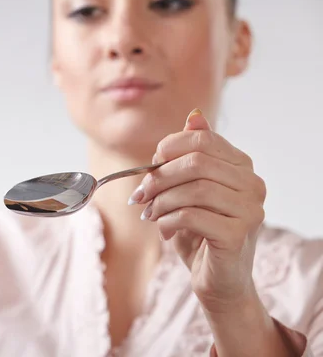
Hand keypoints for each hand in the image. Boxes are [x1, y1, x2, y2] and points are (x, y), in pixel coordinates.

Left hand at [128, 108, 266, 311]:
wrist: (217, 279)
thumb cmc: (200, 231)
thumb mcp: (189, 189)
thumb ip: (190, 155)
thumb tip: (194, 115)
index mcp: (241, 166)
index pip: (202, 140)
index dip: (168, 149)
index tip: (150, 167)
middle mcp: (252, 183)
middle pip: (196, 162)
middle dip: (160, 178)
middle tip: (142, 195)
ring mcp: (250, 209)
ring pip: (193, 189)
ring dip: (161, 202)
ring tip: (151, 215)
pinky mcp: (239, 234)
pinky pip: (192, 215)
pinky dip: (169, 221)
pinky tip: (165, 231)